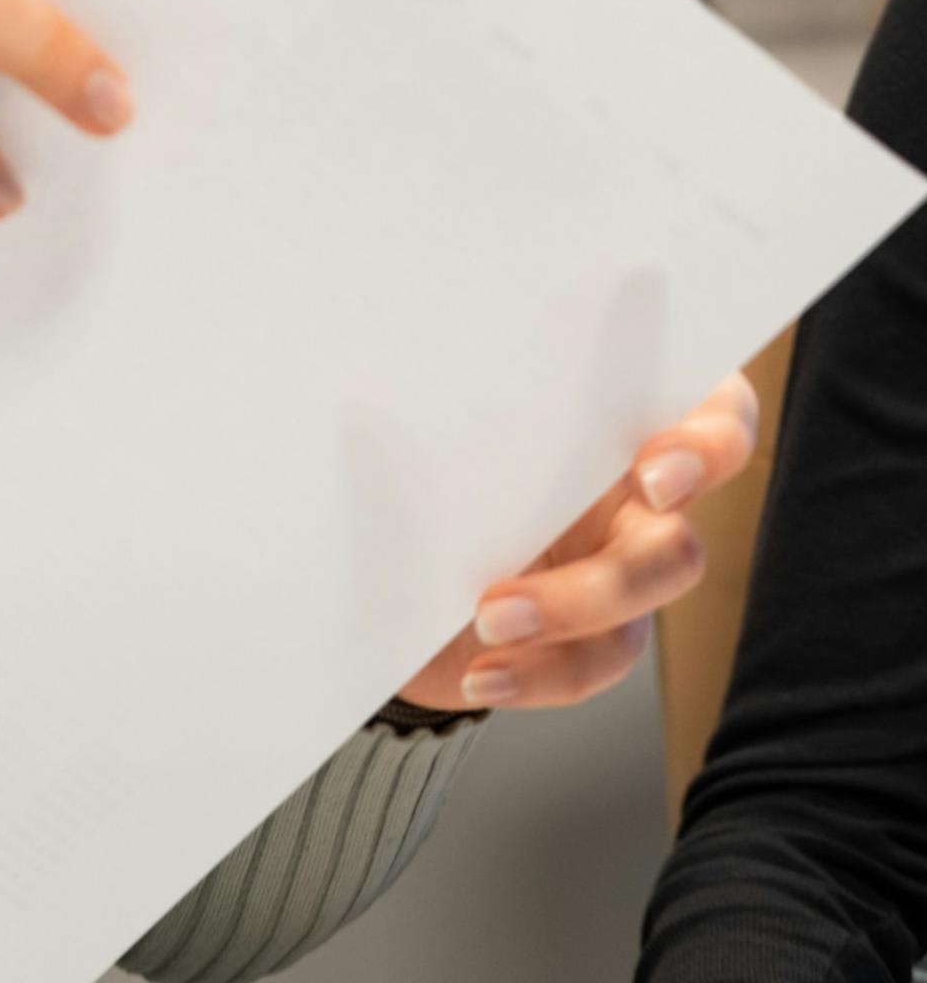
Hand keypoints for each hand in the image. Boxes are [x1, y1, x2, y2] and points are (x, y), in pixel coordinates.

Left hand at [394, 371, 760, 714]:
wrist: (384, 581)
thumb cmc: (414, 483)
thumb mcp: (423, 439)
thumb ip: (434, 417)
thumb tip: (369, 419)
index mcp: (603, 421)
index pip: (707, 408)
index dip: (712, 431)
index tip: (656, 460)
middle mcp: (628, 493)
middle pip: (694, 499)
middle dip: (678, 508)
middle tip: (646, 490)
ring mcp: (617, 566)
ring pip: (656, 580)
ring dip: (580, 601)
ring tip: (491, 617)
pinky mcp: (590, 638)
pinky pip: (597, 660)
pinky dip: (541, 671)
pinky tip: (483, 671)